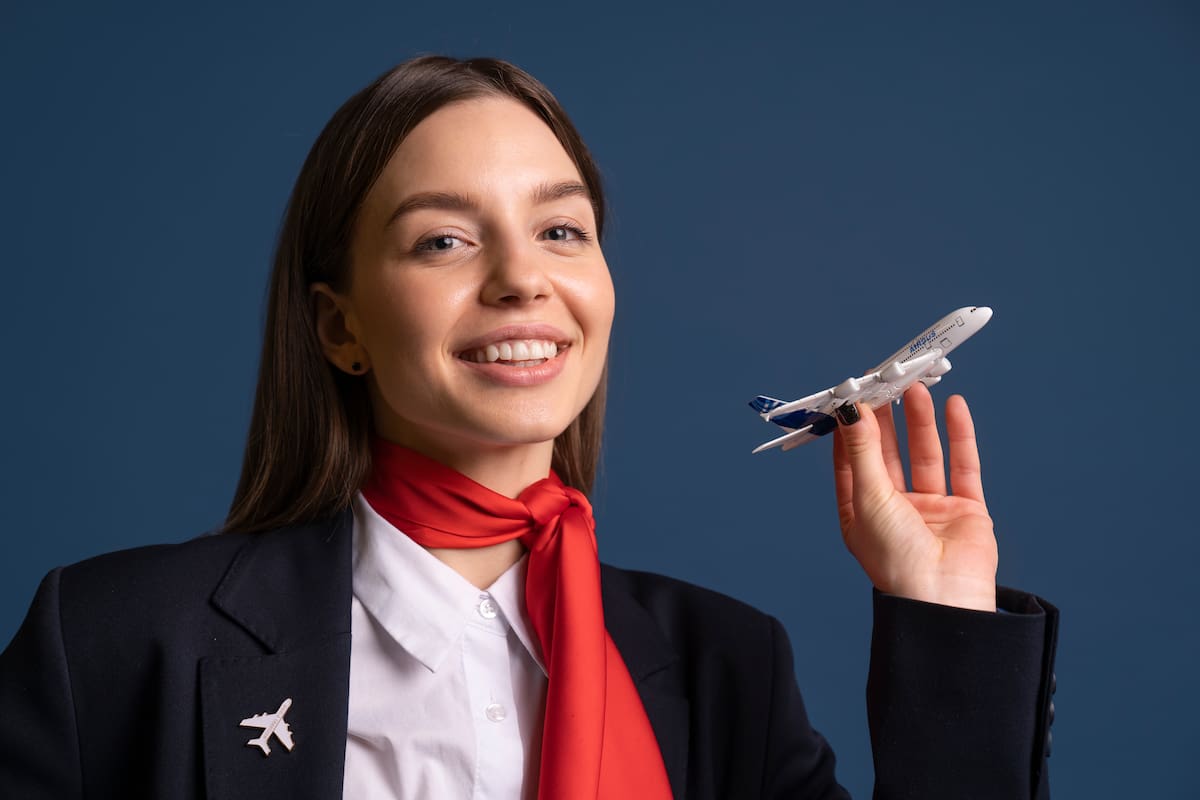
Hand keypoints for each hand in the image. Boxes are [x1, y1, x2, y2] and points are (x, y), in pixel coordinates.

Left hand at [832, 383, 997, 610]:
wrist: (942, 599)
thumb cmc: (895, 558)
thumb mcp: (870, 497)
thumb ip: (863, 451)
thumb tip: (850, 409)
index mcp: (861, 513)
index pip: (852, 460)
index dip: (852, 427)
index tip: (852, 393)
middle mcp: (894, 510)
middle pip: (889, 453)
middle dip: (888, 418)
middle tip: (886, 381)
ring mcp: (931, 510)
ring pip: (924, 455)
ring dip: (920, 421)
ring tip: (916, 387)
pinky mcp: (966, 510)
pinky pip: (963, 466)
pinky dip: (959, 436)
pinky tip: (954, 406)